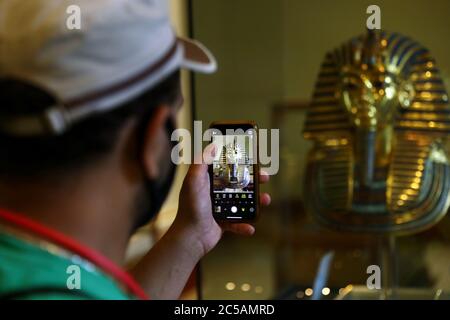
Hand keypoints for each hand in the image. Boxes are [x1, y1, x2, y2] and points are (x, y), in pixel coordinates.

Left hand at [170, 143, 270, 257]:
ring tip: (266, 200)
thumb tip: (212, 145)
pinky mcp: (224, 222)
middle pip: (239, 182)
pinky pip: (238, 222)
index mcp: (208, 180)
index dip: (239, 161)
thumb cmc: (190, 208)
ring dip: (256, 201)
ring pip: (243, 201)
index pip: (226, 166)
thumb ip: (201, 163)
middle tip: (265, 177)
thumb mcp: (194, 181)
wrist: (190, 237)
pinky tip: (250, 227)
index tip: (252, 157)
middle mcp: (215, 192)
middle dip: (254, 180)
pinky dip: (245, 225)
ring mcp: (220, 207)